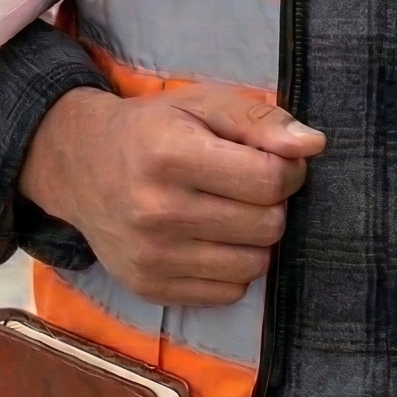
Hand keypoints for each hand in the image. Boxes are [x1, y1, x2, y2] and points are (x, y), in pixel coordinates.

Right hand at [19, 83, 325, 308]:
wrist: (82, 165)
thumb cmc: (153, 127)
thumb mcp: (203, 103)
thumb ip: (260, 119)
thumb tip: (313, 145)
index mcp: (171, 155)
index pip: (269, 180)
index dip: (289, 169)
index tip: (278, 160)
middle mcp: (158, 212)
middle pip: (267, 225)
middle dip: (273, 203)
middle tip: (253, 184)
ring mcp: (151, 257)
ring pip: (254, 264)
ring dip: (256, 238)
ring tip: (234, 211)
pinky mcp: (149, 289)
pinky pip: (228, 293)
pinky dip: (233, 267)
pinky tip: (214, 238)